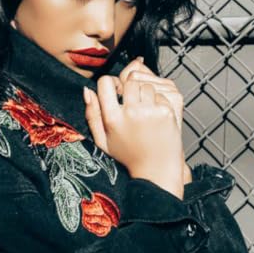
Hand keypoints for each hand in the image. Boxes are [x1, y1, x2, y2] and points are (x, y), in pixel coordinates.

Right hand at [83, 57, 189, 197]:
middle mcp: (131, 113)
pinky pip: (160, 95)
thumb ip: (92, 114)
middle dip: (130, 89)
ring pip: (146, 86)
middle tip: (133, 103)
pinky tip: (156, 117)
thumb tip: (87, 90)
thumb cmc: (128, 156)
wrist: (156, 170)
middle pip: (129, 82)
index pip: (106, 82)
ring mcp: (150, 112)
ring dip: (145, 94)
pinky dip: (159, 102)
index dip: (111, 84)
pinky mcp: (166, 112)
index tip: (116, 91)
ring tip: (145, 111)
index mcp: (112, 118)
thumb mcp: (102, 140)